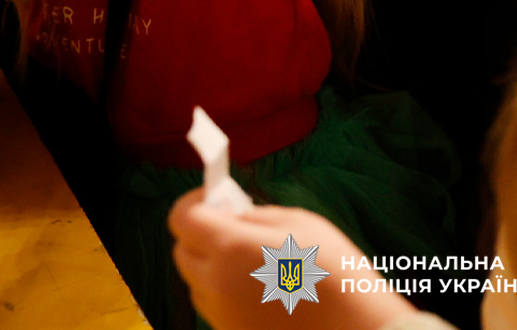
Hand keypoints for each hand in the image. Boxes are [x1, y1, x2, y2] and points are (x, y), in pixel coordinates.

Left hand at [169, 190, 413, 329]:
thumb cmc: (335, 272)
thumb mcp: (296, 222)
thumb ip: (253, 215)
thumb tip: (228, 213)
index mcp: (228, 247)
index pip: (181, 219)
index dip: (193, 203)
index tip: (213, 199)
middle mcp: (217, 284)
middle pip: (183, 252)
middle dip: (199, 235)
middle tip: (231, 226)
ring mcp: (224, 317)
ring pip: (198, 283)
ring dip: (211, 266)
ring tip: (249, 260)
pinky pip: (217, 309)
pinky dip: (226, 294)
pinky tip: (259, 288)